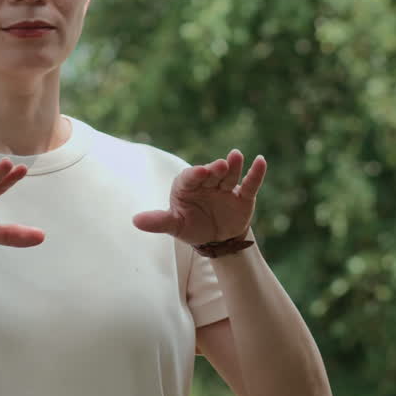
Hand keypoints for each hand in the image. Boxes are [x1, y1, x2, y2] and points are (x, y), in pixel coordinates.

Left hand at [133, 149, 266, 245]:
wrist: (216, 239)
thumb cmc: (191, 227)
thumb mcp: (175, 226)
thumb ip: (158, 221)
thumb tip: (135, 221)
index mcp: (187, 186)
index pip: (190, 177)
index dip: (195, 174)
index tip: (200, 172)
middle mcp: (207, 183)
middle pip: (212, 173)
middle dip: (215, 169)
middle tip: (219, 166)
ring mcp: (226, 188)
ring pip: (230, 175)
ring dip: (234, 166)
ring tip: (236, 156)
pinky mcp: (243, 196)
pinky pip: (250, 184)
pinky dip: (256, 173)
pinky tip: (261, 161)